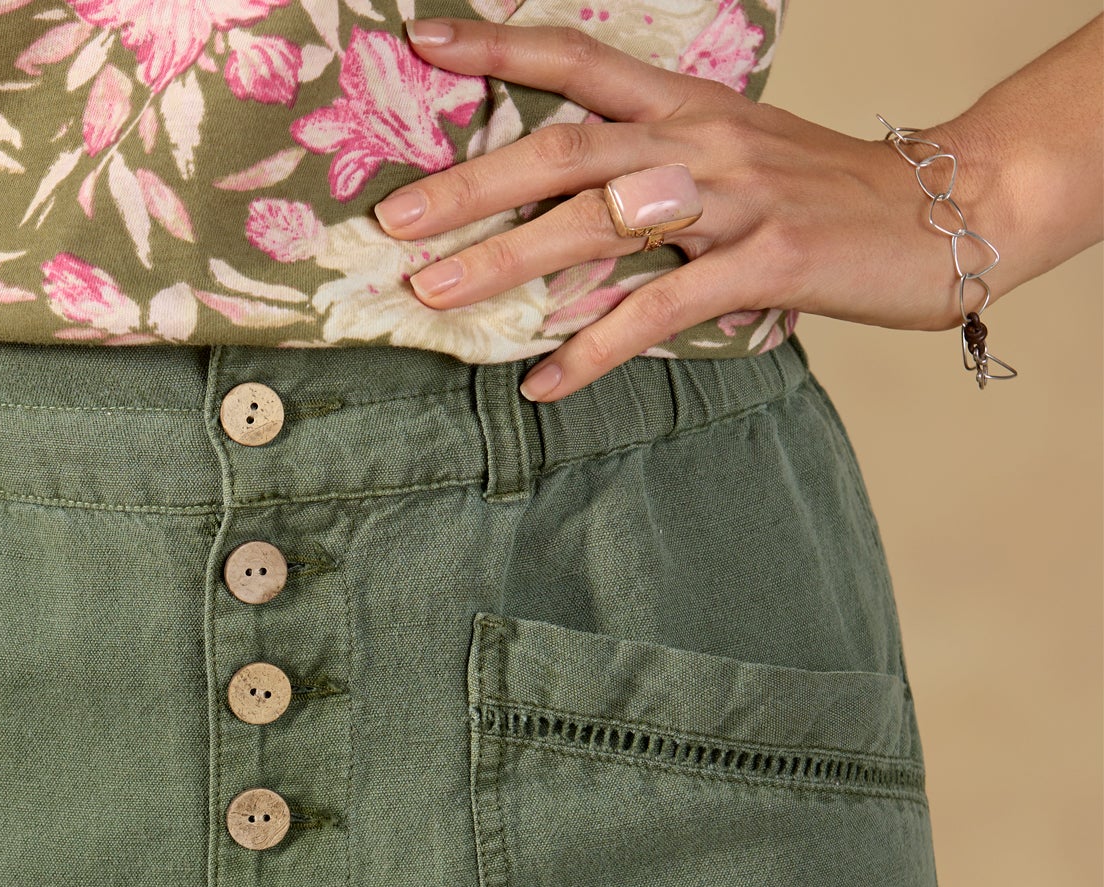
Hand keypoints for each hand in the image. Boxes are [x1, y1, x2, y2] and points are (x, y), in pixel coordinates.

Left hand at [376, 18, 980, 399]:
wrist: (950, 211)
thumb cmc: (823, 198)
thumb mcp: (733, 161)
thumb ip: (652, 175)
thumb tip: (564, 213)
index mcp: (688, 108)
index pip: (579, 61)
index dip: (499, 49)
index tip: (421, 43)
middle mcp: (700, 141)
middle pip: (565, 148)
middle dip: (472, 183)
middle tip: (396, 220)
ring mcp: (733, 198)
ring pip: (599, 223)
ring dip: (508, 262)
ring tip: (435, 296)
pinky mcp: (765, 261)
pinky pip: (658, 310)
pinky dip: (593, 351)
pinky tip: (541, 382)